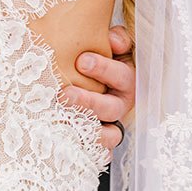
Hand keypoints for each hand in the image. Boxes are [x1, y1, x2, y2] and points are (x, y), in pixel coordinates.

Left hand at [63, 24, 135, 152]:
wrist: (93, 74)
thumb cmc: (103, 54)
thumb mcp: (115, 44)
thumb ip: (118, 39)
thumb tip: (114, 40)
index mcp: (127, 79)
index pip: (121, 76)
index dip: (104, 69)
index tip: (82, 61)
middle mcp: (121, 103)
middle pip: (110, 108)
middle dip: (89, 102)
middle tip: (65, 95)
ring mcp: (112, 123)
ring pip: (108, 135)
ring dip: (89, 131)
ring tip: (64, 122)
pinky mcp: (100, 139)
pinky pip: (100, 151)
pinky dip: (91, 151)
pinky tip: (73, 146)